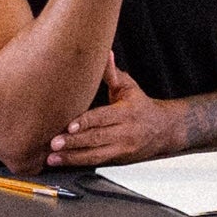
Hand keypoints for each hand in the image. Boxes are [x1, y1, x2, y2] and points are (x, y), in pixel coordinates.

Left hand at [47, 62, 189, 166]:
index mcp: (126, 112)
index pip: (103, 117)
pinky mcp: (118, 160)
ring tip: (52, 158)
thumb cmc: (141, 106)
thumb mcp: (129, 87)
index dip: (86, 122)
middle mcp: (125, 132)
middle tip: (54, 143)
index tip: (69, 125)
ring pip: (95, 155)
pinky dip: (78, 163)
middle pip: (97, 138)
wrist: (163, 130)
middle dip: (74, 142)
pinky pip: (96, 162)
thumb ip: (113, 73)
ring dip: (72, 157)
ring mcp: (122, 149)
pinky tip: (63, 162)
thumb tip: (104, 53)